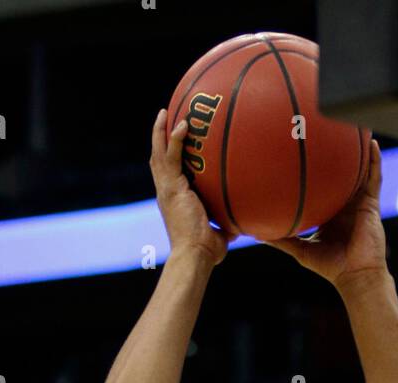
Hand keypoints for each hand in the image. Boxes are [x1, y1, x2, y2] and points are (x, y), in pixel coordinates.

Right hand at [150, 110, 230, 267]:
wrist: (195, 256)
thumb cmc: (206, 252)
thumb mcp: (218, 235)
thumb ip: (225, 226)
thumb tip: (239, 225)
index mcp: (173, 200)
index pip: (168, 173)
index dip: (169, 156)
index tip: (175, 141)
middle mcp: (166, 192)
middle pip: (158, 158)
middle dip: (160, 137)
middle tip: (164, 116)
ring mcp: (167, 189)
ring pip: (159, 153)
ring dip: (161, 131)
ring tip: (165, 111)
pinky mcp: (171, 188)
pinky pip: (171, 157)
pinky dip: (175, 140)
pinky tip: (182, 124)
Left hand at [264, 140, 386, 292]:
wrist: (355, 275)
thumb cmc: (330, 266)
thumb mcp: (301, 250)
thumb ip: (282, 240)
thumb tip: (256, 234)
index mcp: (328, 211)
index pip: (320, 185)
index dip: (312, 170)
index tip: (300, 150)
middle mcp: (343, 202)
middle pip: (338, 172)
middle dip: (333, 152)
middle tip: (323, 127)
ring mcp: (358, 201)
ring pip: (358, 169)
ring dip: (357, 149)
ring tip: (352, 124)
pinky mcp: (371, 203)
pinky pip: (374, 177)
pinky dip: (373, 160)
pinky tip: (370, 142)